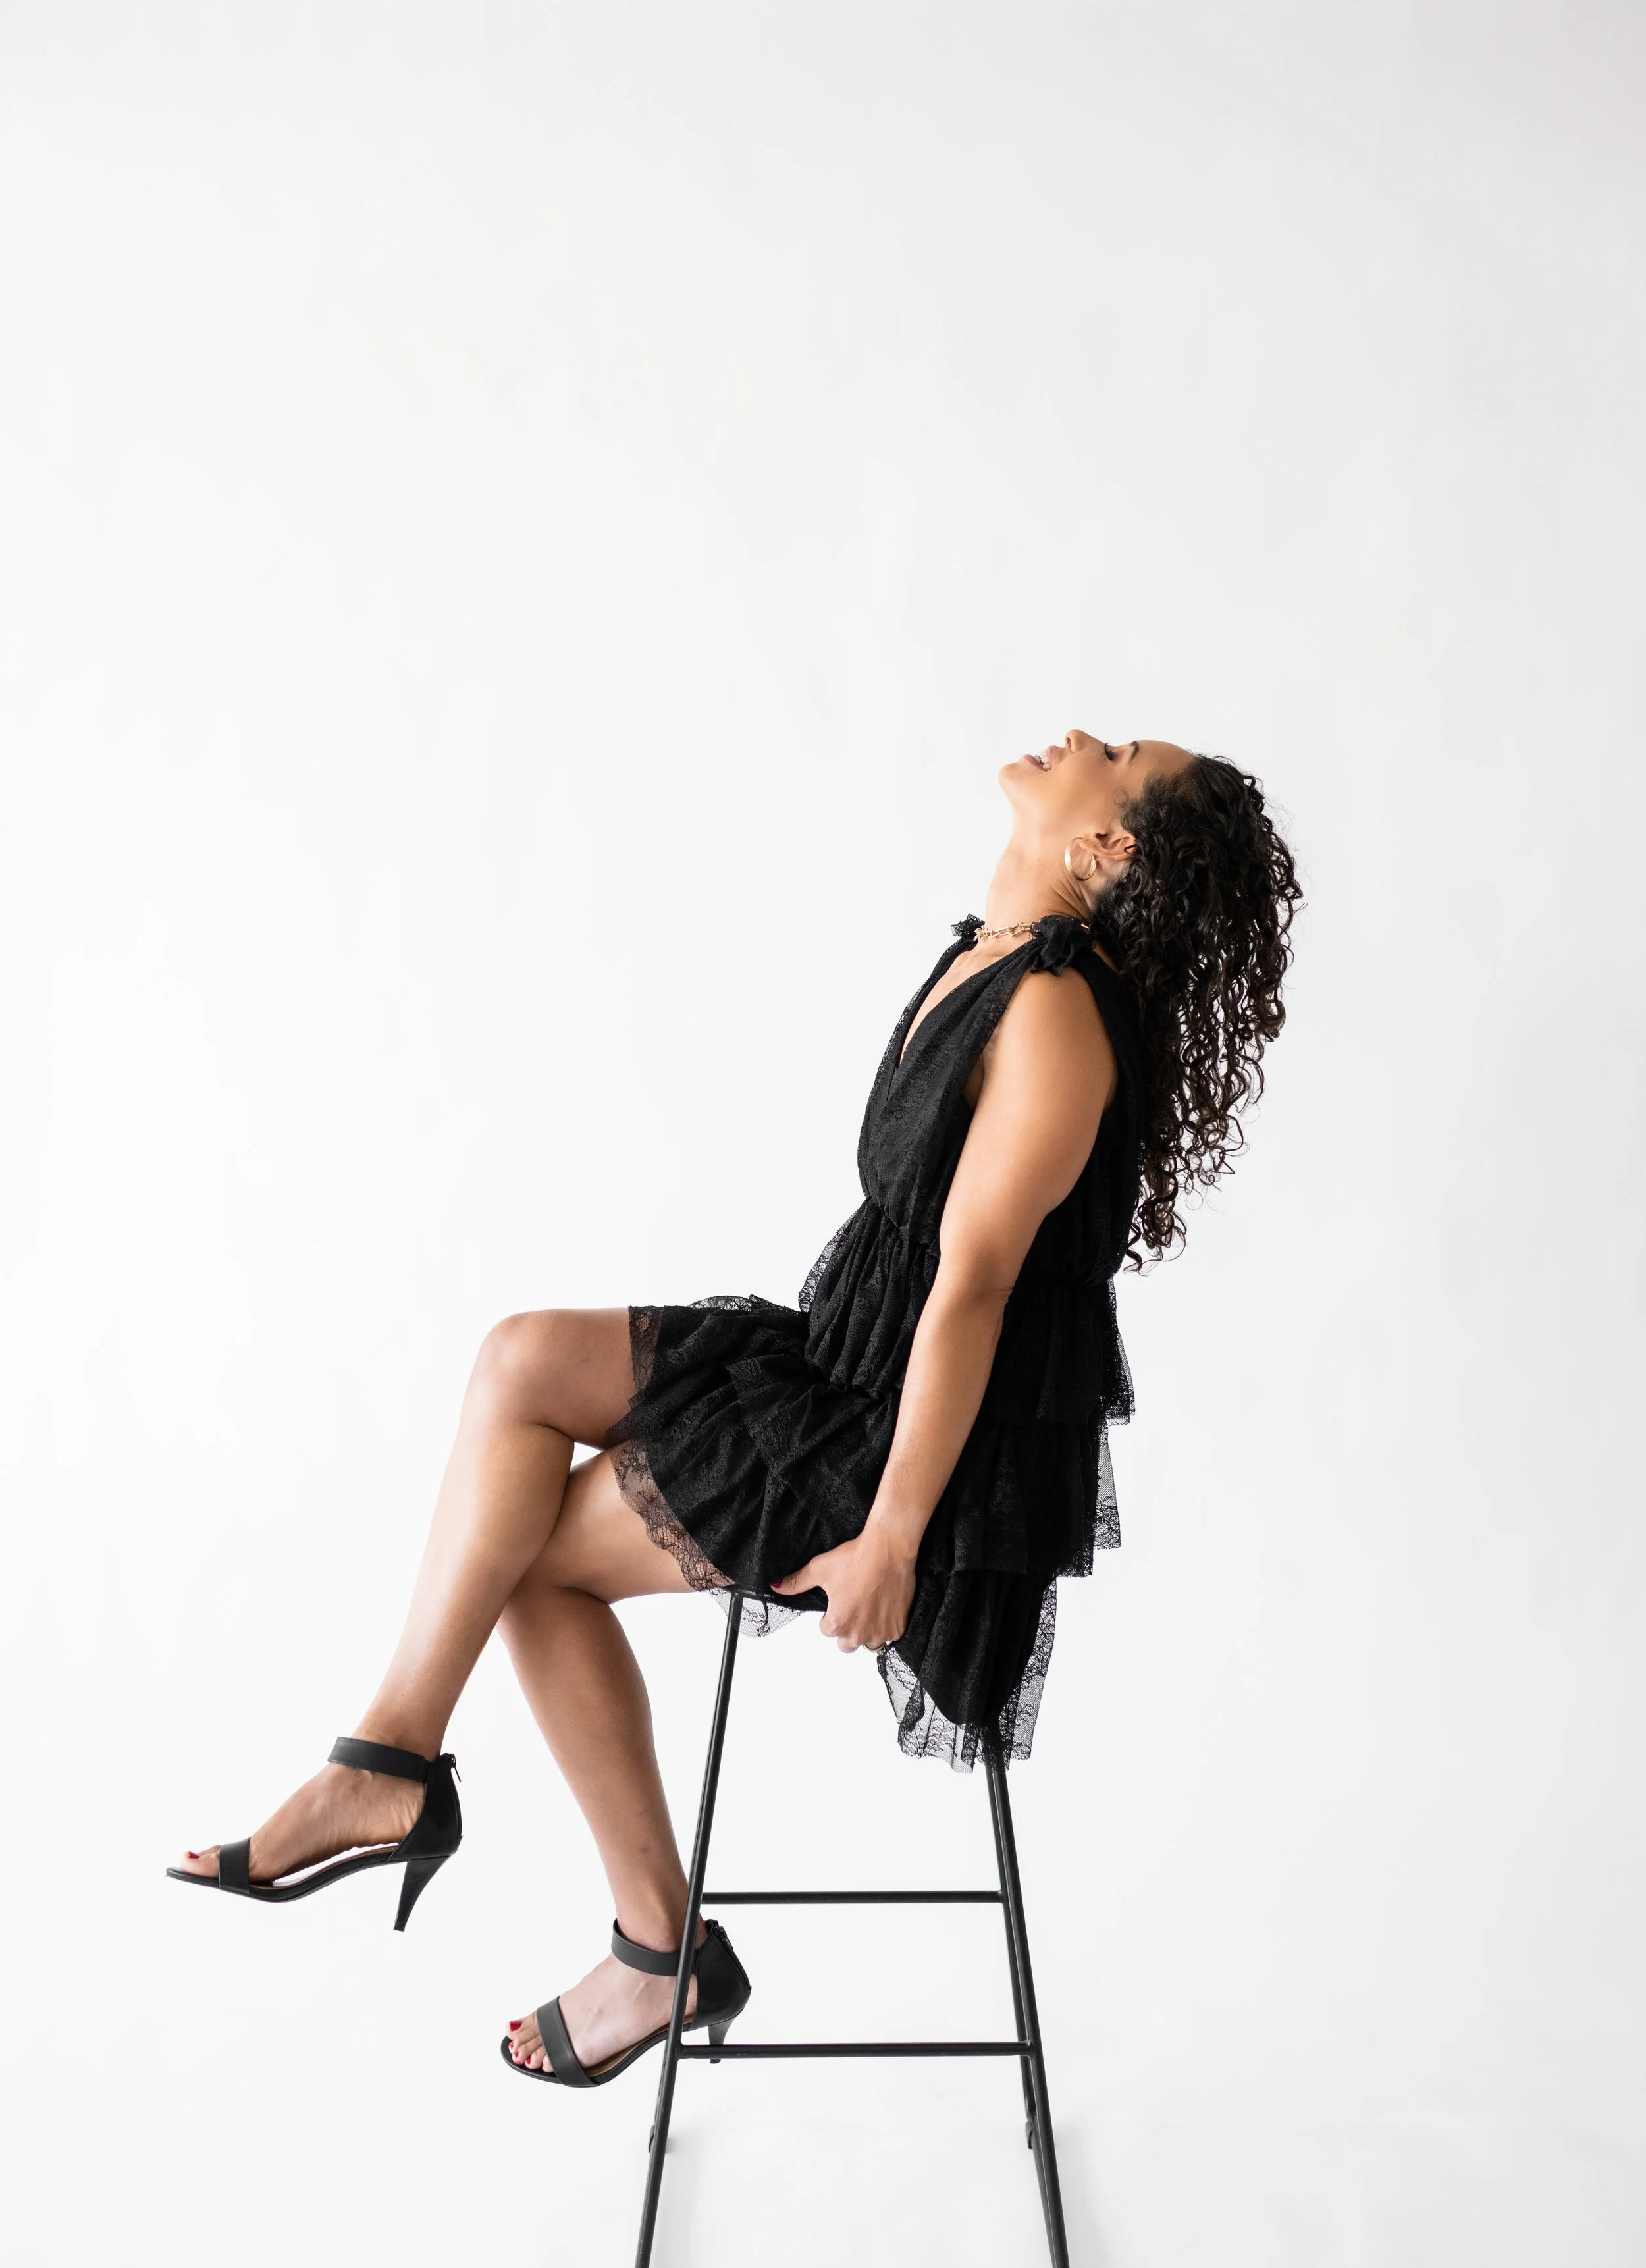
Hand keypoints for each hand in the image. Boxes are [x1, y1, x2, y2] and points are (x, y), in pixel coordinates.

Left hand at [770, 1529, 915, 1653]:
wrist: (888, 1549)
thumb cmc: (856, 1558)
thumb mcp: (819, 1568)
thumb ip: (797, 1583)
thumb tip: (777, 1587)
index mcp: (836, 1623)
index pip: (827, 1630)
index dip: (831, 1614)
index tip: (839, 1600)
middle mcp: (858, 1634)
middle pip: (846, 1644)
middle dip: (848, 1629)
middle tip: (854, 1606)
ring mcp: (880, 1632)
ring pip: (869, 1644)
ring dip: (867, 1632)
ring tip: (869, 1608)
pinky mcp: (898, 1627)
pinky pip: (889, 1636)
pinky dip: (887, 1626)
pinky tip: (884, 1607)